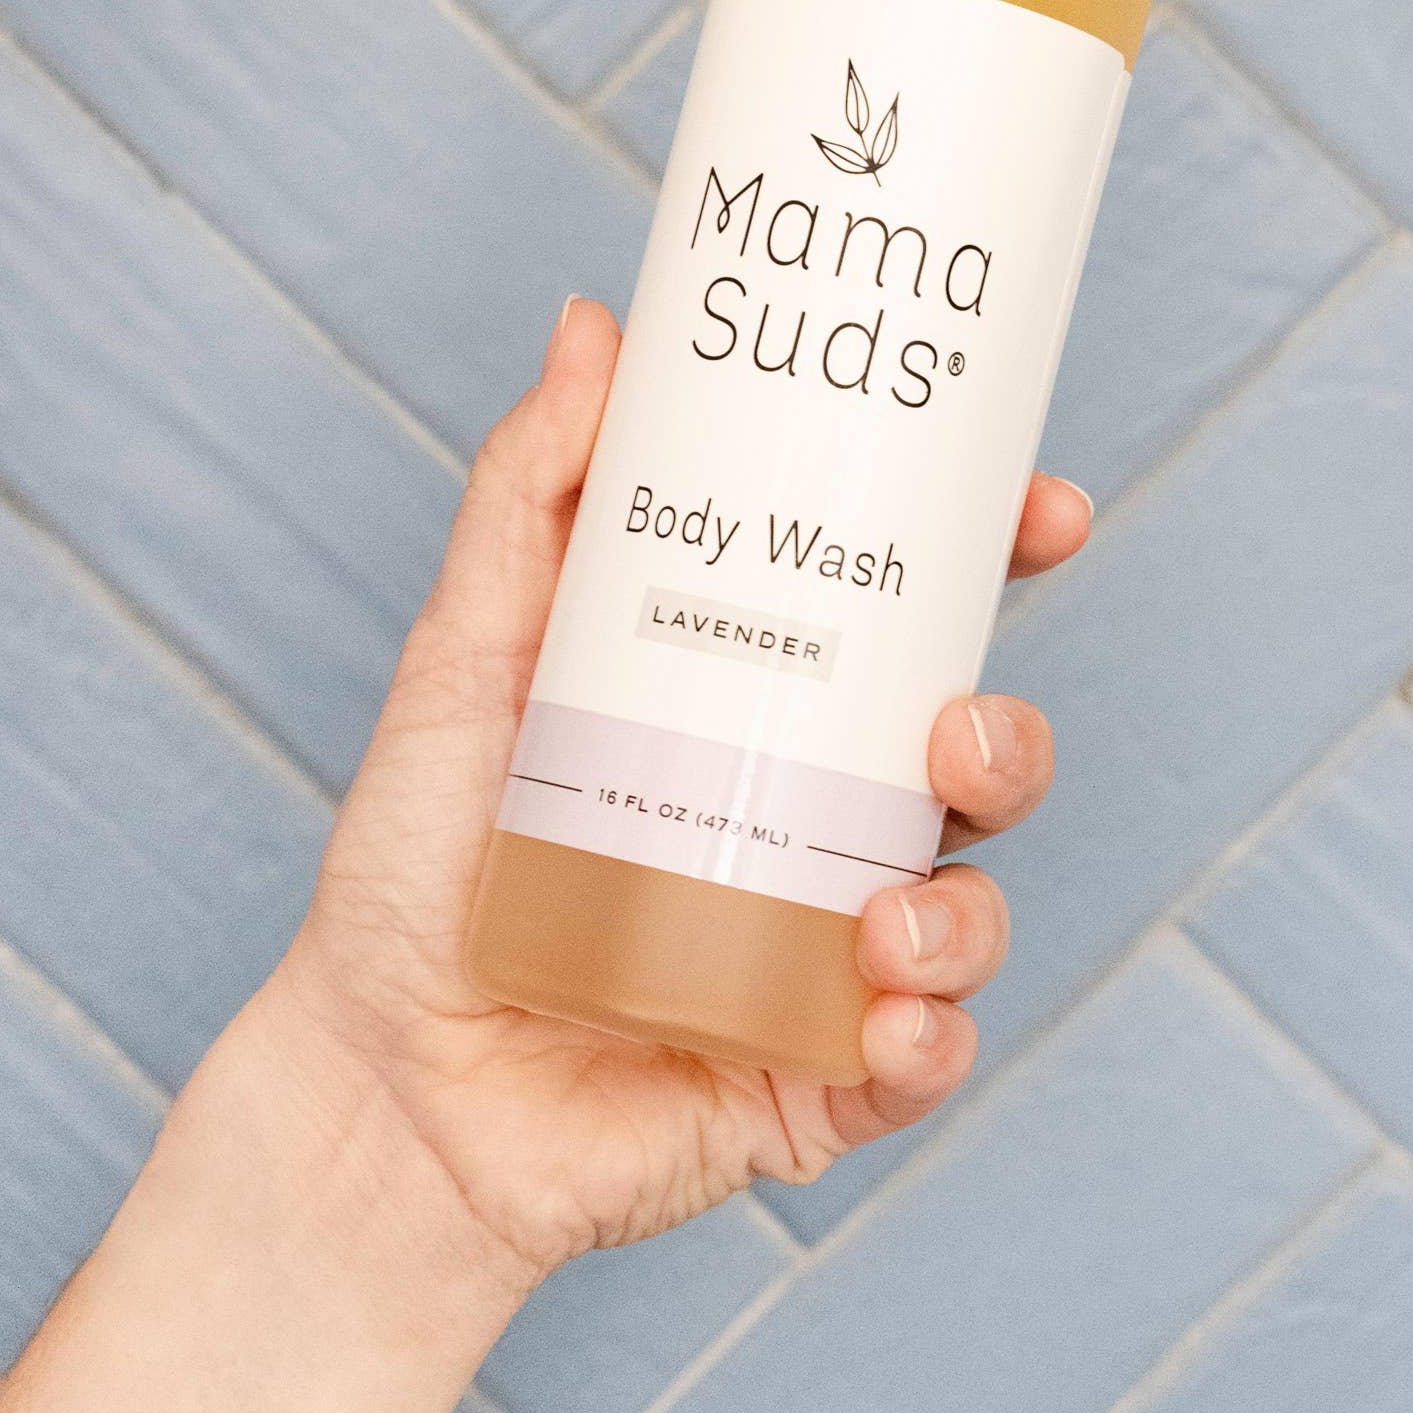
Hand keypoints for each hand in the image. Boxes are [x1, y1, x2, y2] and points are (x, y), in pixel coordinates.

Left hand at [253, 299, 1088, 1307]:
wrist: (370, 1087)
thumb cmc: (414, 872)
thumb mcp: (468, 659)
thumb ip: (528, 497)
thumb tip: (596, 326)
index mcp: (765, 716)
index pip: (915, 625)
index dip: (998, 561)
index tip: (1042, 510)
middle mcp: (815, 829)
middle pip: (978, 762)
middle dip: (1007, 737)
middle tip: (953, 731)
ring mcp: (826, 960)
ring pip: (969, 910)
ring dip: (964, 908)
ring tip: (882, 922)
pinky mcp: (813, 1085)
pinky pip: (921, 1057)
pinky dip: (930, 1036)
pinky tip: (887, 1017)